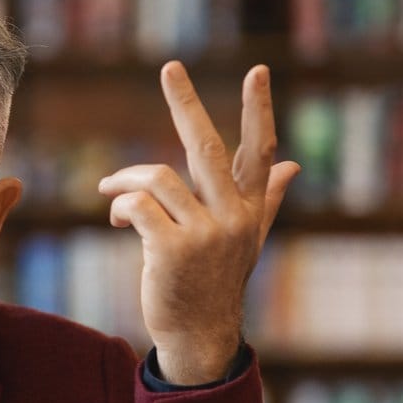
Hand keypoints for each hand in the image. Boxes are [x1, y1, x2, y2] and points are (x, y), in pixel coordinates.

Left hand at [97, 61, 299, 384]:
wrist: (198, 334)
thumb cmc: (215, 283)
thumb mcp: (246, 240)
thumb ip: (265, 199)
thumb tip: (294, 165)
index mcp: (247, 209)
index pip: (259, 150)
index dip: (258, 110)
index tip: (258, 71)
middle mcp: (231, 216)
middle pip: (209, 147)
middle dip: (187, 104)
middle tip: (170, 67)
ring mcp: (204, 233)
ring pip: (158, 178)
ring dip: (125, 179)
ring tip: (109, 191)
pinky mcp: (171, 249)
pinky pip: (138, 206)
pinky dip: (120, 205)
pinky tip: (113, 219)